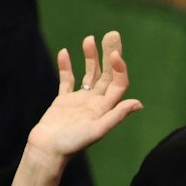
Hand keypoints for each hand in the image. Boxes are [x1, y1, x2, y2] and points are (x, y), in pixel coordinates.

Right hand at [14, 33, 141, 185]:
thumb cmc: (72, 144)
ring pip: (88, 74)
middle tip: (112, 34)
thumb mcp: (97, 130)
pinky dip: (66, 66)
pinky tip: (64, 52)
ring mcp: (79, 101)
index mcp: (105, 109)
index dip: (119, 68)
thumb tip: (138, 103)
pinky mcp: (63, 101)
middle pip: (106, 74)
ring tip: (89, 38)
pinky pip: (66, 80)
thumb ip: (116, 115)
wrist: (47, 151)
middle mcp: (95, 103)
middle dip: (109, 54)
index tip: (114, 54)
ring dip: (90, 57)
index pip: (118, 84)